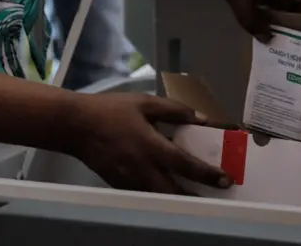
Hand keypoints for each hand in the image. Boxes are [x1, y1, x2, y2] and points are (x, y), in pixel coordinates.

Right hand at [70, 92, 233, 194]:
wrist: (74, 125)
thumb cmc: (112, 110)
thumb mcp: (146, 103)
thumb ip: (176, 110)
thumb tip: (202, 118)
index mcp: (151, 146)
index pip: (186, 165)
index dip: (208, 174)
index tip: (226, 179)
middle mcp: (142, 168)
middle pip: (174, 191)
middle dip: (196, 195)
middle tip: (215, 194)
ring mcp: (129, 180)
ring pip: (159, 196)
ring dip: (179, 197)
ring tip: (196, 194)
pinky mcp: (118, 184)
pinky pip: (144, 193)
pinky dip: (159, 193)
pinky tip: (168, 187)